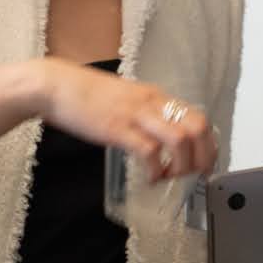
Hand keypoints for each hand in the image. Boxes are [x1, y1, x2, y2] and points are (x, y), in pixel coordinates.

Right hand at [36, 58, 215, 182]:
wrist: (54, 85)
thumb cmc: (86, 95)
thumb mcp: (126, 99)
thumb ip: (145, 114)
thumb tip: (160, 136)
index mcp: (157, 97)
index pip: (198, 117)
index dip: (208, 144)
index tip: (205, 163)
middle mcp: (153, 103)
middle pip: (198, 127)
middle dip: (204, 156)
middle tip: (196, 175)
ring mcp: (136, 115)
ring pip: (180, 139)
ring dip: (182, 165)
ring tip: (171, 176)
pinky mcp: (117, 128)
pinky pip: (149, 151)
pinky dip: (156, 169)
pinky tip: (151, 177)